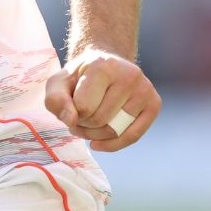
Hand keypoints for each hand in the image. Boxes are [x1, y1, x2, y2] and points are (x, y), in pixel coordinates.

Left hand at [44, 47, 159, 152]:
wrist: (104, 66)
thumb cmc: (78, 78)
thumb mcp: (58, 83)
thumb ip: (55, 100)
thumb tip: (71, 120)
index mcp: (103, 65)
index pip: (84, 107)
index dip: (72, 114)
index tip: (70, 108)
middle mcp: (129, 74)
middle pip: (100, 120)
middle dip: (83, 126)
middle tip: (78, 118)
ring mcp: (145, 89)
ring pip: (115, 131)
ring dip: (95, 136)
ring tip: (88, 126)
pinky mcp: (154, 103)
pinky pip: (133, 137)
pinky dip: (113, 144)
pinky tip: (98, 142)